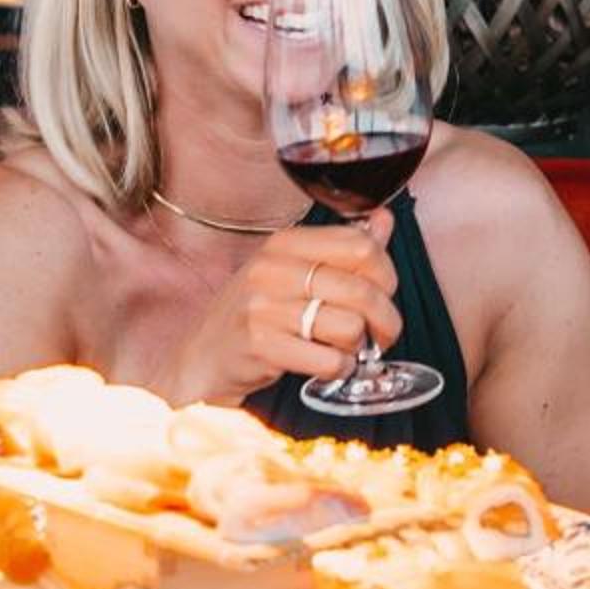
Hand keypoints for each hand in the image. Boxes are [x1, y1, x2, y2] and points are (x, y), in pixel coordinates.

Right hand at [167, 215, 400, 403]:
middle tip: (381, 335)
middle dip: (385, 320)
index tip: (384, 293)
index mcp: (285, 243)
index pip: (361, 245)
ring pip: (350, 326)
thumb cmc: (253, 315)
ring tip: (343, 349)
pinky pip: (329, 359)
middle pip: (362, 289)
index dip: (387, 274)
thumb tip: (382, 219)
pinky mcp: (261, 345)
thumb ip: (341, 247)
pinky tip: (327, 365)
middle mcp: (272, 269)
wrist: (202, 358)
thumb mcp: (292, 272)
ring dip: (358, 347)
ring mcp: (263, 307)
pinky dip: (339, 369)